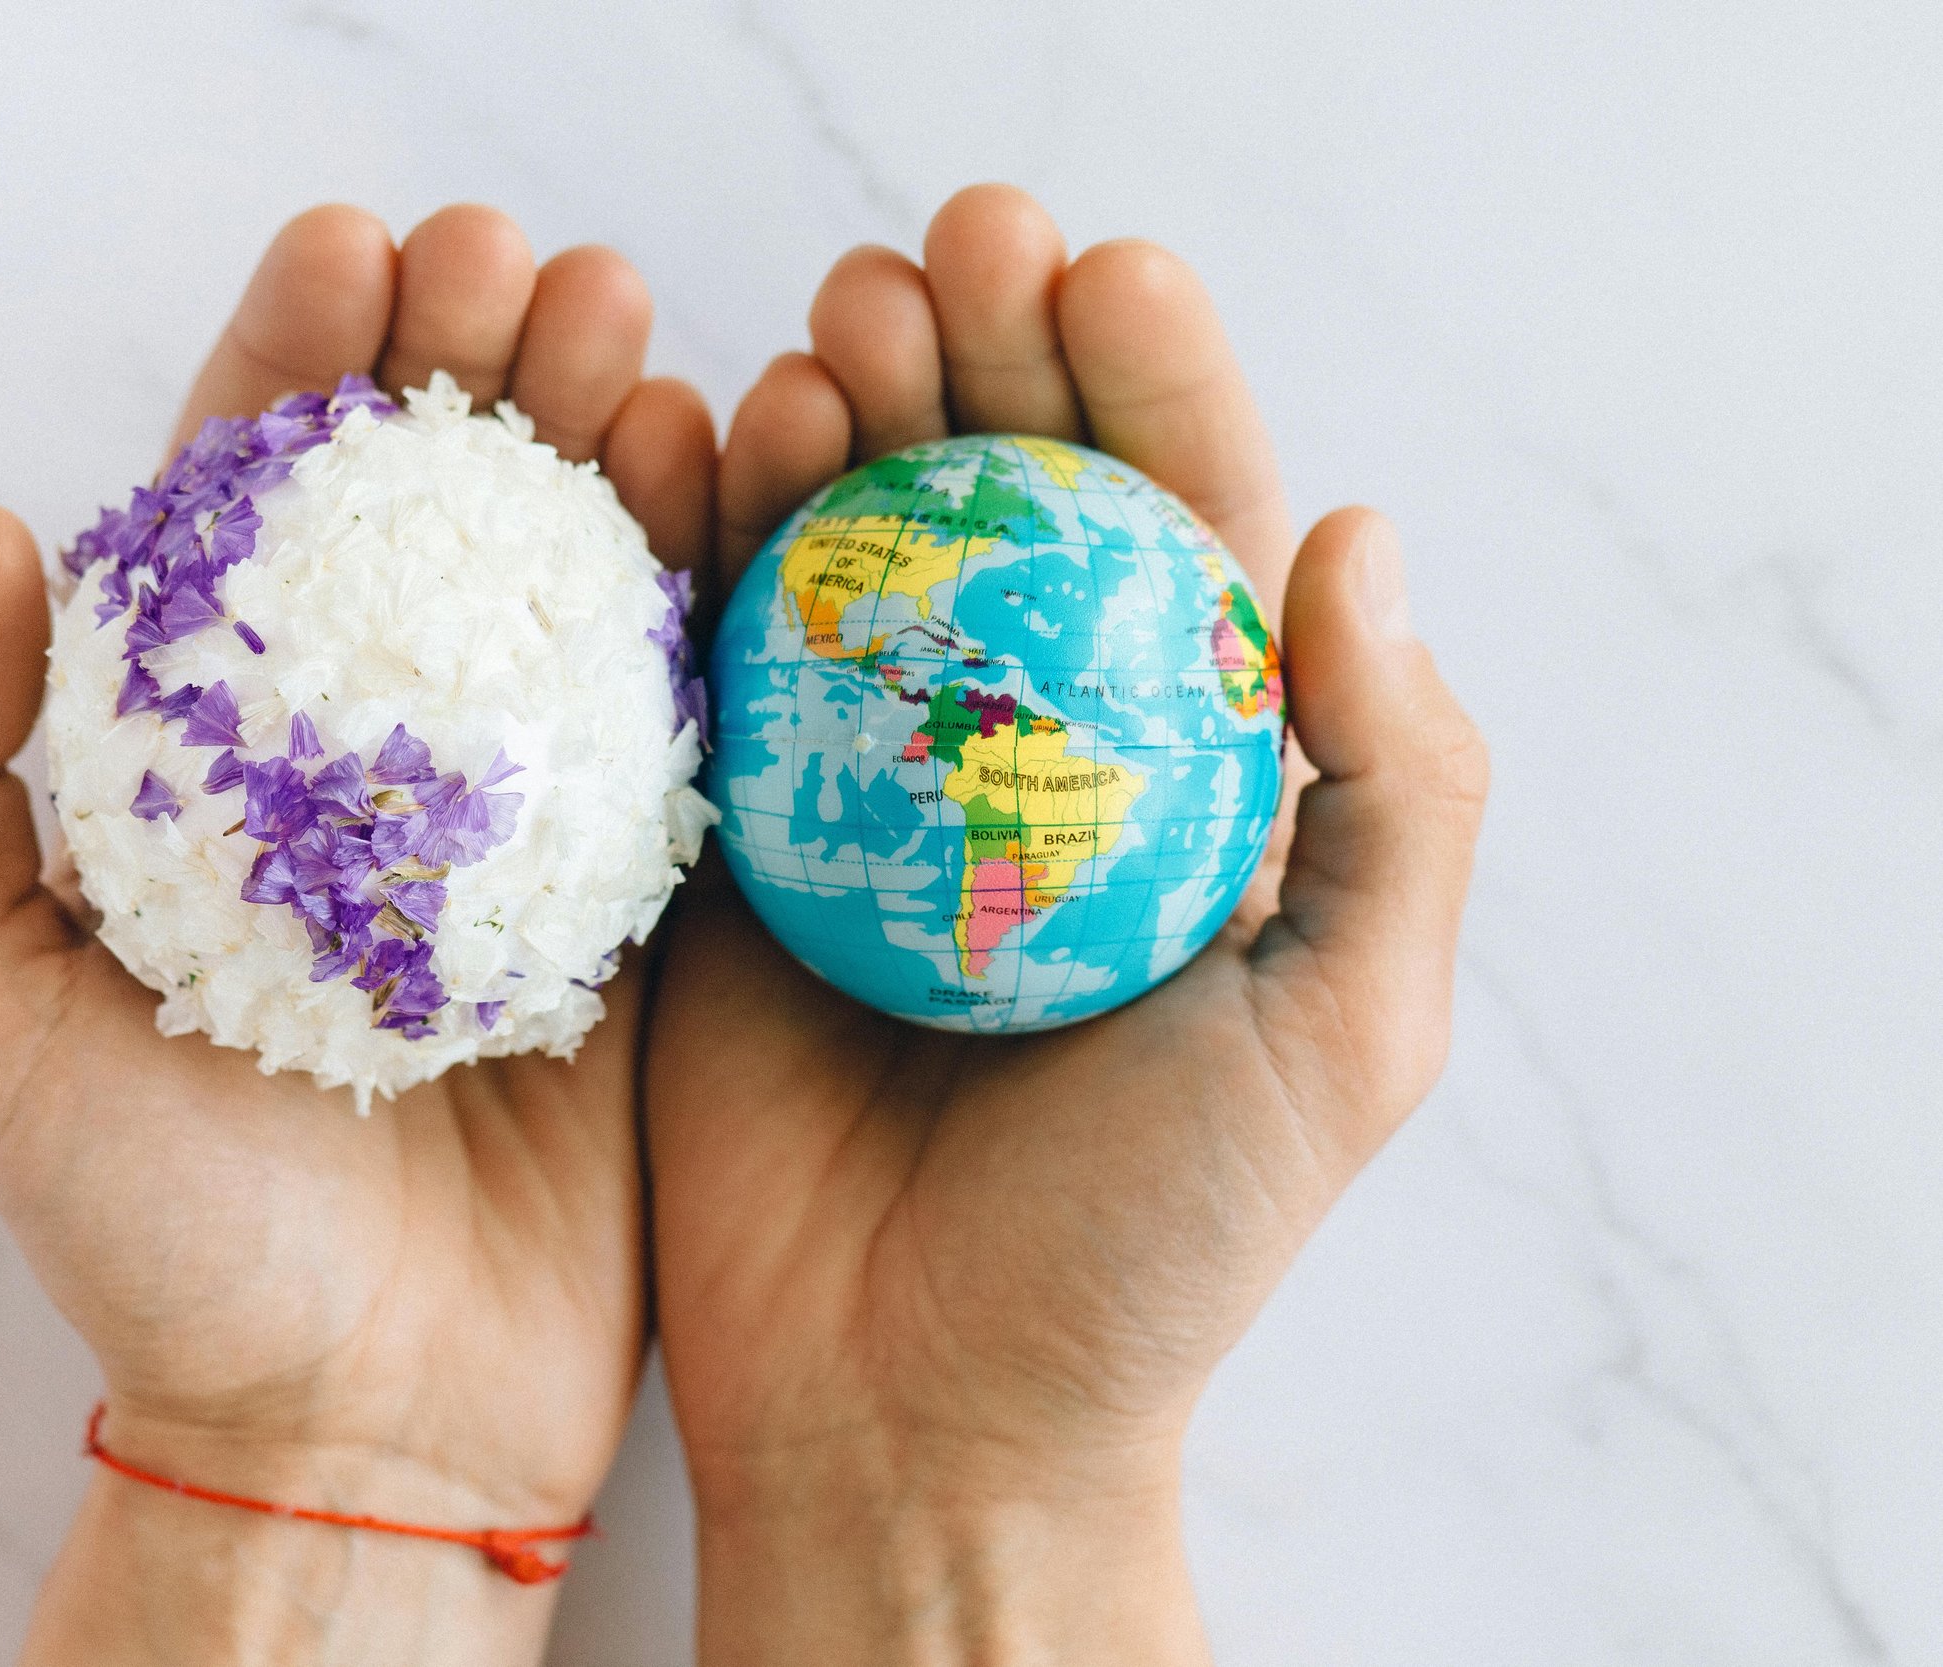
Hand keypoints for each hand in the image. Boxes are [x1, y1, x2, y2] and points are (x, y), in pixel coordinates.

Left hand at [0, 205, 714, 1666]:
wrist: (362, 1423)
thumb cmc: (154, 1241)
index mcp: (199, 774)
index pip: (237, 521)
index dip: (291, 366)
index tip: (355, 252)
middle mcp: (357, 771)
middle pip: (417, 518)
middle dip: (473, 364)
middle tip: (534, 269)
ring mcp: (505, 824)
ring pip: (557, 584)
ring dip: (603, 439)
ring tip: (640, 339)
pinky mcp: (635, 893)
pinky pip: (672, 710)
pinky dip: (698, 588)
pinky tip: (721, 485)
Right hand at [648, 185, 1488, 1662]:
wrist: (922, 1420)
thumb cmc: (1153, 1251)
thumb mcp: (1347, 1035)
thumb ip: (1392, 795)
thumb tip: (1359, 539)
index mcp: (1181, 780)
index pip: (1176, 533)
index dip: (1149, 379)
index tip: (1098, 268)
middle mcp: (1016, 761)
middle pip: (1001, 508)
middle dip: (980, 354)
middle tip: (938, 258)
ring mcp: (857, 794)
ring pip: (846, 557)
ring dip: (835, 419)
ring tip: (824, 340)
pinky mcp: (723, 848)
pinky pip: (711, 663)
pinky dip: (706, 545)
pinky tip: (712, 450)